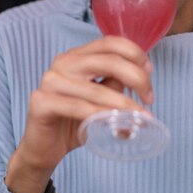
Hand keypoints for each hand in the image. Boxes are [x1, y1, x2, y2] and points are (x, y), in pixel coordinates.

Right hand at [5, 36, 152, 192]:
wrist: (44, 149)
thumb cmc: (74, 121)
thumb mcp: (100, 99)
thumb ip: (115, 84)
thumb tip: (142, 78)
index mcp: (77, 56)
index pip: (110, 42)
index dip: (134, 54)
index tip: (149, 72)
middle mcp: (62, 63)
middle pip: (108, 61)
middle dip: (136, 78)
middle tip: (150, 98)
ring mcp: (50, 81)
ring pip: (97, 90)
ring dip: (125, 105)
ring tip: (141, 119)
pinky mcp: (42, 102)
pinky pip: (80, 109)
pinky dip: (103, 117)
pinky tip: (118, 126)